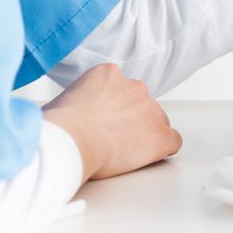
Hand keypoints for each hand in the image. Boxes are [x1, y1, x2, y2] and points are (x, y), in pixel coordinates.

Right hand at [42, 63, 181, 180]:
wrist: (72, 140)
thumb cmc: (60, 126)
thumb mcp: (62, 100)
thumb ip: (77, 101)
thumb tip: (69, 114)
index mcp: (109, 74)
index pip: (122, 89)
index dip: (113, 109)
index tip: (103, 122)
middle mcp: (134, 86)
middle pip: (141, 103)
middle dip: (130, 120)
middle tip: (112, 139)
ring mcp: (150, 109)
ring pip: (157, 121)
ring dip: (144, 134)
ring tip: (123, 151)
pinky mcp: (160, 134)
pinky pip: (173, 140)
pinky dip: (162, 150)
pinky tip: (145, 158)